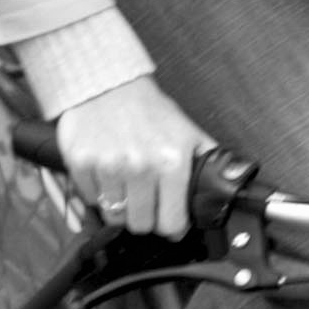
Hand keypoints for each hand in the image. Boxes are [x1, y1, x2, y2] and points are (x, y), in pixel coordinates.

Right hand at [53, 73, 210, 237]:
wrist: (109, 83)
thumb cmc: (150, 110)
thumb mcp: (189, 134)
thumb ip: (207, 164)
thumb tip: (227, 188)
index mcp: (171, 163)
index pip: (171, 224)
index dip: (171, 225)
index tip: (168, 218)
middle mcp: (140, 167)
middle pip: (141, 225)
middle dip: (145, 216)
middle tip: (145, 198)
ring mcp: (108, 166)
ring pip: (114, 216)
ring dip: (120, 205)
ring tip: (125, 182)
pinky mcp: (81, 162)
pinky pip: (90, 198)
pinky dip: (98, 190)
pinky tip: (107, 172)